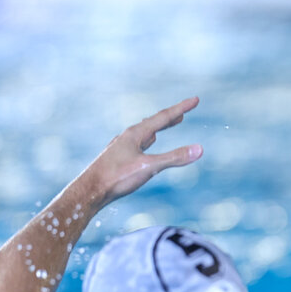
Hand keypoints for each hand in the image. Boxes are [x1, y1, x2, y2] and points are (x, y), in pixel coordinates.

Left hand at [85, 97, 202, 206]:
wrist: (90, 191)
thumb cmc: (117, 177)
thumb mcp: (149, 167)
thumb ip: (174, 158)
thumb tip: (200, 149)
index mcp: (135, 134)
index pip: (163, 117)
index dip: (181, 108)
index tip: (195, 100)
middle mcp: (128, 137)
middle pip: (154, 122)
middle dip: (171, 117)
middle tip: (185, 111)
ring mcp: (123, 147)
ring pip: (146, 132)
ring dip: (159, 127)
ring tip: (168, 124)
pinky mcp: (120, 158)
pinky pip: (139, 143)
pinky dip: (149, 140)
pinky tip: (147, 143)